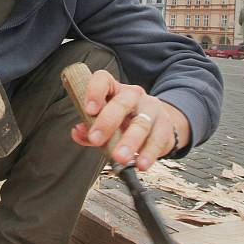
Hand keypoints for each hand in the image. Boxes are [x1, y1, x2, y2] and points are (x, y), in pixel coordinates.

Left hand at [70, 70, 190, 170]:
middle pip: (122, 103)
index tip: (89, 109)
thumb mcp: (106, 121)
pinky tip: (140, 163)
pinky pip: (157, 140)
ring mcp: (152, 110)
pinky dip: (148, 154)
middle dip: (107, 122)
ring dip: (129, 142)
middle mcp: (134, 96)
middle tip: (96, 139)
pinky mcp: (165, 127)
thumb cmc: (125, 121)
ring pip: (141, 123)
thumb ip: (89, 127)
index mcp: (115, 90)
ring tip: (120, 158)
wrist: (158, 124)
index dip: (95, 92)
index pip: (103, 80)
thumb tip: (78, 132)